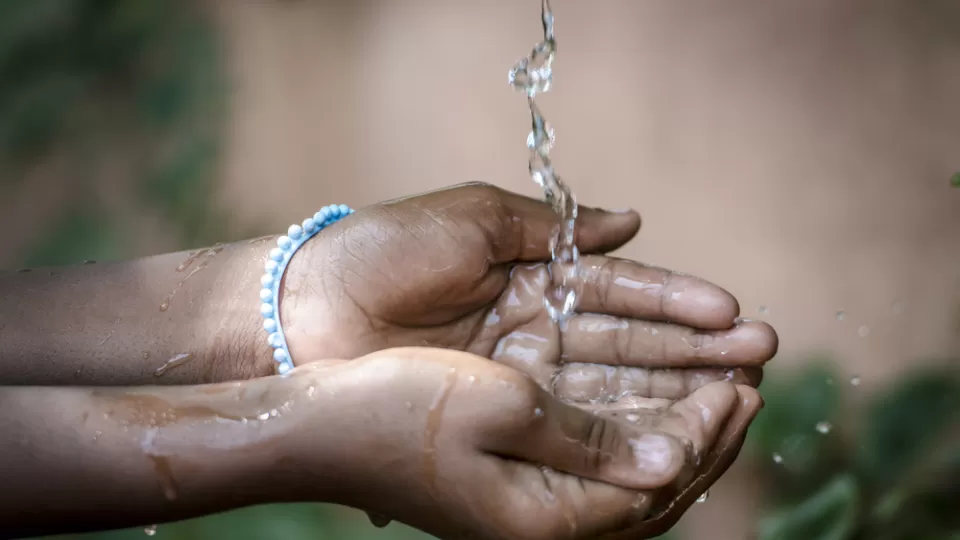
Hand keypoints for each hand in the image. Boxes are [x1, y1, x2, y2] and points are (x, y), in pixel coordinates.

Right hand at [273, 347, 762, 539]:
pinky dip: (629, 427)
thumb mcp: (501, 407)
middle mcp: (540, 522)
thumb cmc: (396, 410)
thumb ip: (589, 437)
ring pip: (626, 471)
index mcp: (543, 520)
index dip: (705, 432)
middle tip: (747, 381)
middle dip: (705, 433)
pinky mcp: (509, 477)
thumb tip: (668, 457)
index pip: (655, 484)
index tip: (739, 383)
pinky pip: (591, 459)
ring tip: (717, 383)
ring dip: (673, 425)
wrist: (316, 425)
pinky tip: (646, 397)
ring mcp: (524, 502)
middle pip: (651, 487)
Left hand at [278, 182, 777, 398]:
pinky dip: (620, 426)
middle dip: (695, 350)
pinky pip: (570, 423)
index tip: (733, 313)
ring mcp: (518, 377)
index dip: (677, 303)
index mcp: (531, 275)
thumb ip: (554, 225)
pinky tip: (671, 432)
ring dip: (674, 391)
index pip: (619, 292)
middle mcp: (534, 329)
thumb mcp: (473, 219)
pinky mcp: (498, 416)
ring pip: (610, 387)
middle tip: (760, 356)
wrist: (305, 309)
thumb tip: (635, 220)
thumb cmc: (384, 251)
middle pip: (629, 344)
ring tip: (738, 393)